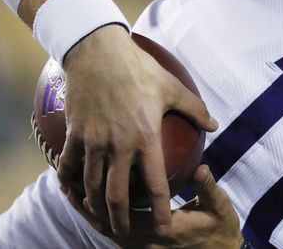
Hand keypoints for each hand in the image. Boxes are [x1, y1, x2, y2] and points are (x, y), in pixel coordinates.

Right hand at [56, 25, 217, 237]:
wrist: (98, 51)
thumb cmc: (140, 68)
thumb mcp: (173, 88)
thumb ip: (195, 110)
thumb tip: (214, 126)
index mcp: (146, 138)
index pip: (155, 185)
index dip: (160, 211)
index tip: (166, 228)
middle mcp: (119, 145)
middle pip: (117, 196)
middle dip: (121, 220)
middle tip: (126, 233)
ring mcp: (94, 140)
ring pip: (91, 185)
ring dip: (94, 206)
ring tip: (99, 217)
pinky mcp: (75, 133)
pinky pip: (69, 165)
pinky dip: (70, 181)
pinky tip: (73, 189)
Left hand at [68, 165, 242, 247]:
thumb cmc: (221, 228)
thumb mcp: (220, 207)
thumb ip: (207, 188)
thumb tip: (200, 168)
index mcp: (169, 229)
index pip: (132, 216)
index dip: (109, 204)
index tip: (92, 186)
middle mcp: (151, 243)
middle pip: (111, 228)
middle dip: (90, 210)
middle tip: (70, 188)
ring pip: (110, 236)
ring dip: (91, 218)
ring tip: (74, 197)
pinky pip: (117, 240)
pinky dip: (102, 225)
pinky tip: (92, 211)